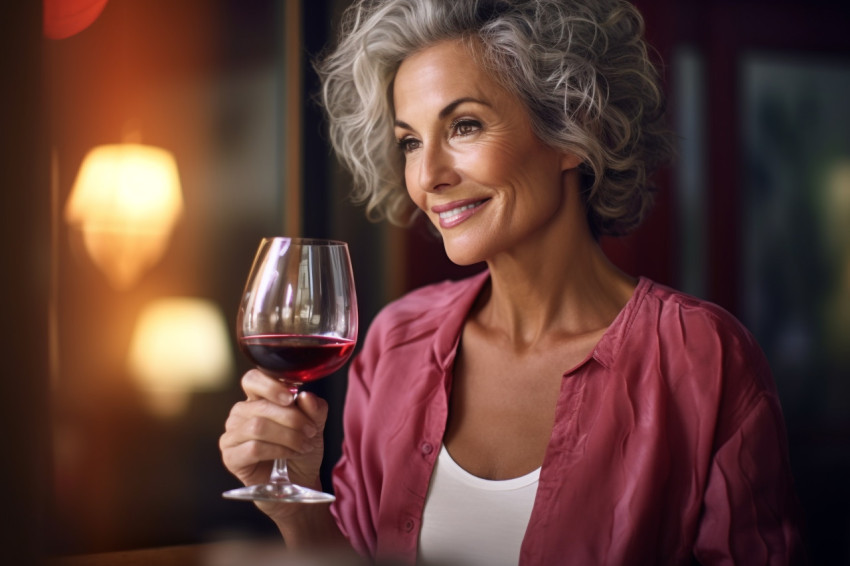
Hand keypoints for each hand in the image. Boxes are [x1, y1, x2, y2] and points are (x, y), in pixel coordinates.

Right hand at [219, 369, 328, 516]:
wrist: (299, 482)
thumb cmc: (301, 450)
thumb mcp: (315, 426)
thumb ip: (314, 409)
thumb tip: (306, 396)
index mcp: (258, 399)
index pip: (252, 379)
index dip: (270, 385)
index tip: (291, 397)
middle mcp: (241, 414)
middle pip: (260, 406)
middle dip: (292, 419)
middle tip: (310, 431)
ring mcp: (232, 435)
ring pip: (258, 427)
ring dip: (287, 436)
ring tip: (304, 445)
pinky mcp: (231, 457)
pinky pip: (253, 448)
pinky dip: (277, 450)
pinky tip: (290, 455)